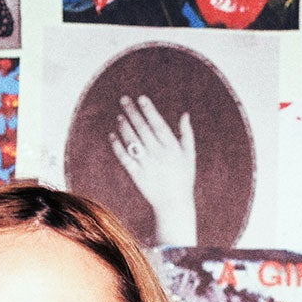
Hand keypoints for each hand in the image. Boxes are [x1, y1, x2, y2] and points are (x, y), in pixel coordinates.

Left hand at [111, 95, 197, 245]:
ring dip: (124, 127)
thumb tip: (185, 114)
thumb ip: (187, 134)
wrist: (174, 203)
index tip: (141, 98)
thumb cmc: (183, 177)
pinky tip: (112, 135)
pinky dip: (117, 146)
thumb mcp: (189, 155)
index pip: (158, 124)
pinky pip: (125, 157)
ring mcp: (147, 164)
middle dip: (132, 113)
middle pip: (142, 129)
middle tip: (124, 100)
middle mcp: (159, 154)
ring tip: (119, 116)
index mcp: (172, 147)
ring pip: (132, 141)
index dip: (149, 110)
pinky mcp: (137, 174)